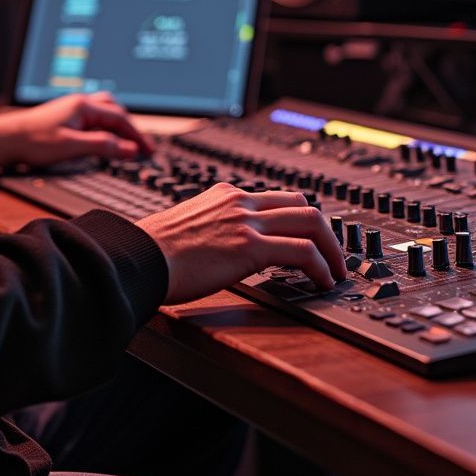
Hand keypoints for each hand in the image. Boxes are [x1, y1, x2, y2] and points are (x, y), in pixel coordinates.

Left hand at [0, 91, 152, 171]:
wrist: (6, 138)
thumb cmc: (35, 141)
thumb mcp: (73, 146)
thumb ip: (103, 146)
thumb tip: (130, 148)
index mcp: (85, 106)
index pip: (121, 119)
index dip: (137, 136)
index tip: (148, 151)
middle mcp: (80, 103)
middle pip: (116, 110)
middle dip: (131, 127)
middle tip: (142, 146)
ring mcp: (72, 108)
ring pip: (104, 111)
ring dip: (119, 124)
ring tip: (127, 139)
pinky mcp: (65, 116)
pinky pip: (94, 116)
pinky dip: (106, 125)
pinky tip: (103, 135)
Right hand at [135, 183, 346, 305]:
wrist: (140, 256)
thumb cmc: (153, 250)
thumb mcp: (188, 224)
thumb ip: (212, 226)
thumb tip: (223, 247)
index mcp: (225, 194)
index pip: (277, 197)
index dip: (301, 216)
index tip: (311, 236)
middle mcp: (240, 202)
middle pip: (302, 203)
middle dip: (326, 230)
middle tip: (334, 253)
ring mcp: (247, 222)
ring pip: (310, 221)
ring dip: (331, 249)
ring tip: (335, 271)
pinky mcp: (250, 247)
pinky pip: (302, 251)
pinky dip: (321, 266)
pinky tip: (322, 281)